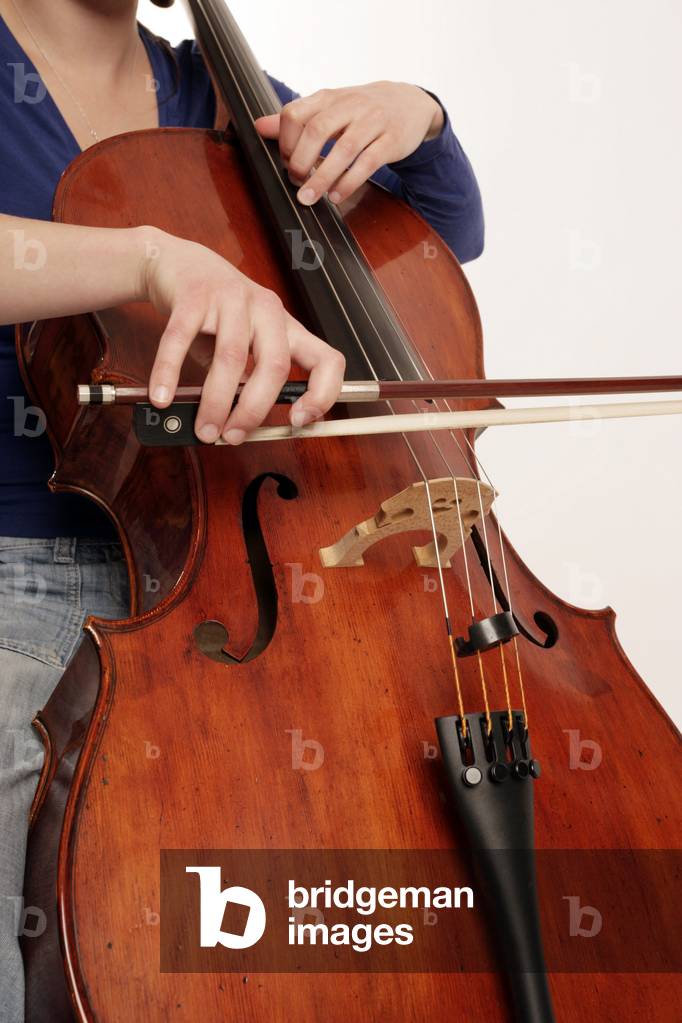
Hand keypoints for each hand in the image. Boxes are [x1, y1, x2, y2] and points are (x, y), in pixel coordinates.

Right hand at [140, 229, 345, 443]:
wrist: (179, 263)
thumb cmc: (215, 312)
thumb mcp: (244, 343)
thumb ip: (246, 380)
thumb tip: (237, 426)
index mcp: (286, 327)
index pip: (327, 360)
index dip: (322, 394)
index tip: (301, 421)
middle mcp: (266, 310)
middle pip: (275, 366)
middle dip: (254, 411)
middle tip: (233, 435)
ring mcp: (232, 298)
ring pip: (231, 358)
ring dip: (216, 402)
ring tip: (204, 428)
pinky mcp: (194, 295)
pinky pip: (180, 339)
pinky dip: (170, 373)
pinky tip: (163, 396)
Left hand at [255, 81, 443, 207]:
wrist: (409, 103)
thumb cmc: (361, 110)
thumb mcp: (329, 108)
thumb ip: (296, 119)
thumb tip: (258, 126)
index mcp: (328, 97)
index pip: (295, 114)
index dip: (285, 141)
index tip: (285, 161)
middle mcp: (350, 105)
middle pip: (317, 131)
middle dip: (301, 161)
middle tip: (296, 182)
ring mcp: (373, 122)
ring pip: (344, 149)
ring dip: (323, 178)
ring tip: (309, 198)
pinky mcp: (391, 141)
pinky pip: (368, 163)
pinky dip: (349, 182)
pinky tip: (337, 196)